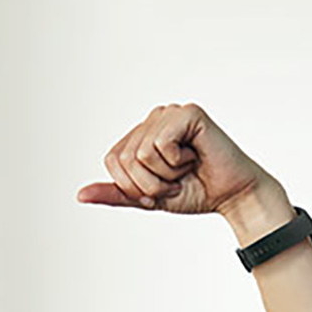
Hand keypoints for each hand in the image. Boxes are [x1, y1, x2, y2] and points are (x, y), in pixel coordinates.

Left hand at [76, 103, 289, 238]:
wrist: (232, 196)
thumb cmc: (195, 192)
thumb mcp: (147, 197)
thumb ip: (117, 193)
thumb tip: (80, 195)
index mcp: (141, 135)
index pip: (113, 161)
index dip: (133, 185)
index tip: (160, 190)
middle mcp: (153, 119)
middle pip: (125, 158)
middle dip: (150, 183)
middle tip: (175, 181)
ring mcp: (170, 113)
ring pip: (141, 153)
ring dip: (165, 175)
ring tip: (186, 168)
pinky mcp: (188, 113)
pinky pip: (160, 144)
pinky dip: (176, 162)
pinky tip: (194, 156)